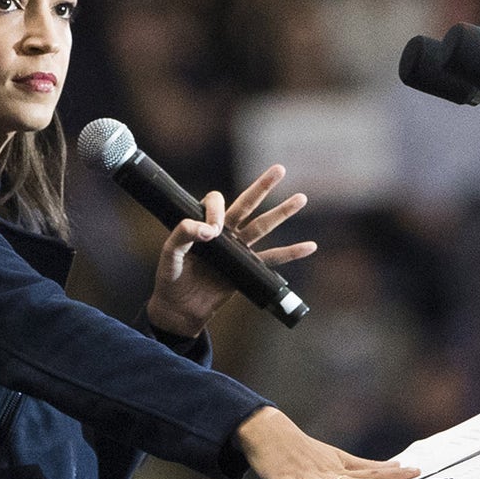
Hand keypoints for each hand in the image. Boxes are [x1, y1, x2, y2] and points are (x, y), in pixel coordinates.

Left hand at [146, 165, 317, 336]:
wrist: (178, 309)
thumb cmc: (170, 279)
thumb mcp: (169, 255)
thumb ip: (182, 236)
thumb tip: (209, 230)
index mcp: (203, 224)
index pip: (217, 204)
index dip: (215, 211)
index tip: (210, 233)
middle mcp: (223, 233)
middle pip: (246, 204)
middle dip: (263, 187)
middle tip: (279, 169)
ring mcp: (237, 250)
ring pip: (263, 227)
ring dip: (282, 213)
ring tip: (302, 198)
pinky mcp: (246, 270)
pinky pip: (272, 260)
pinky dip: (291, 253)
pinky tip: (310, 246)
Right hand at [234, 407, 419, 478]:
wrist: (267, 434)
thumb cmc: (303, 449)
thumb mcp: (335, 455)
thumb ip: (363, 466)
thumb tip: (395, 467)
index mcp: (338, 465)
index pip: (369, 470)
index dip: (391, 472)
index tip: (414, 471)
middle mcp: (326, 471)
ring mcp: (307, 476)